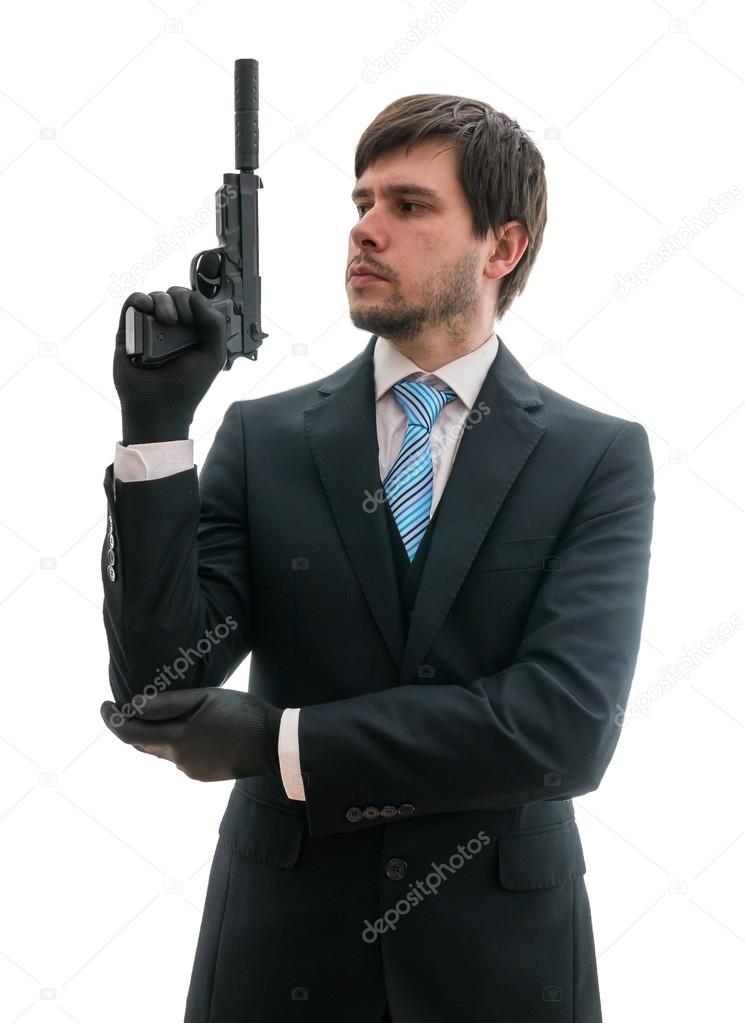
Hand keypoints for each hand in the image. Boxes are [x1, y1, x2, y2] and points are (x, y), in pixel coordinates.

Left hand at [100, 688, 282, 781]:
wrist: (275, 744)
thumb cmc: (243, 714)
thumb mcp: (206, 698)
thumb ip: (168, 703)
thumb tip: (133, 705)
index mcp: (177, 741)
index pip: (130, 734)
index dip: (113, 720)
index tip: (105, 705)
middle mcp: (179, 761)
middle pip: (144, 744)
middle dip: (133, 726)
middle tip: (130, 706)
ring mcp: (192, 771)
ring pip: (163, 751)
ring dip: (158, 735)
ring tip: (165, 713)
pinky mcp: (204, 775)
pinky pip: (181, 758)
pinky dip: (177, 743)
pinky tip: (193, 730)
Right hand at [113, 287, 227, 444]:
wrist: (159, 406)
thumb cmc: (187, 385)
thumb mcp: (213, 355)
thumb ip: (215, 324)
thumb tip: (195, 296)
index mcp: (194, 331)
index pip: (196, 302)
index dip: (197, 302)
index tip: (196, 319)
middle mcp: (173, 327)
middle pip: (176, 295)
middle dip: (181, 300)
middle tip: (181, 321)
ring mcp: (150, 328)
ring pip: (156, 297)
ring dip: (162, 301)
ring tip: (166, 321)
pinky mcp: (129, 331)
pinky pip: (133, 303)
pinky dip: (139, 299)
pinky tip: (146, 308)